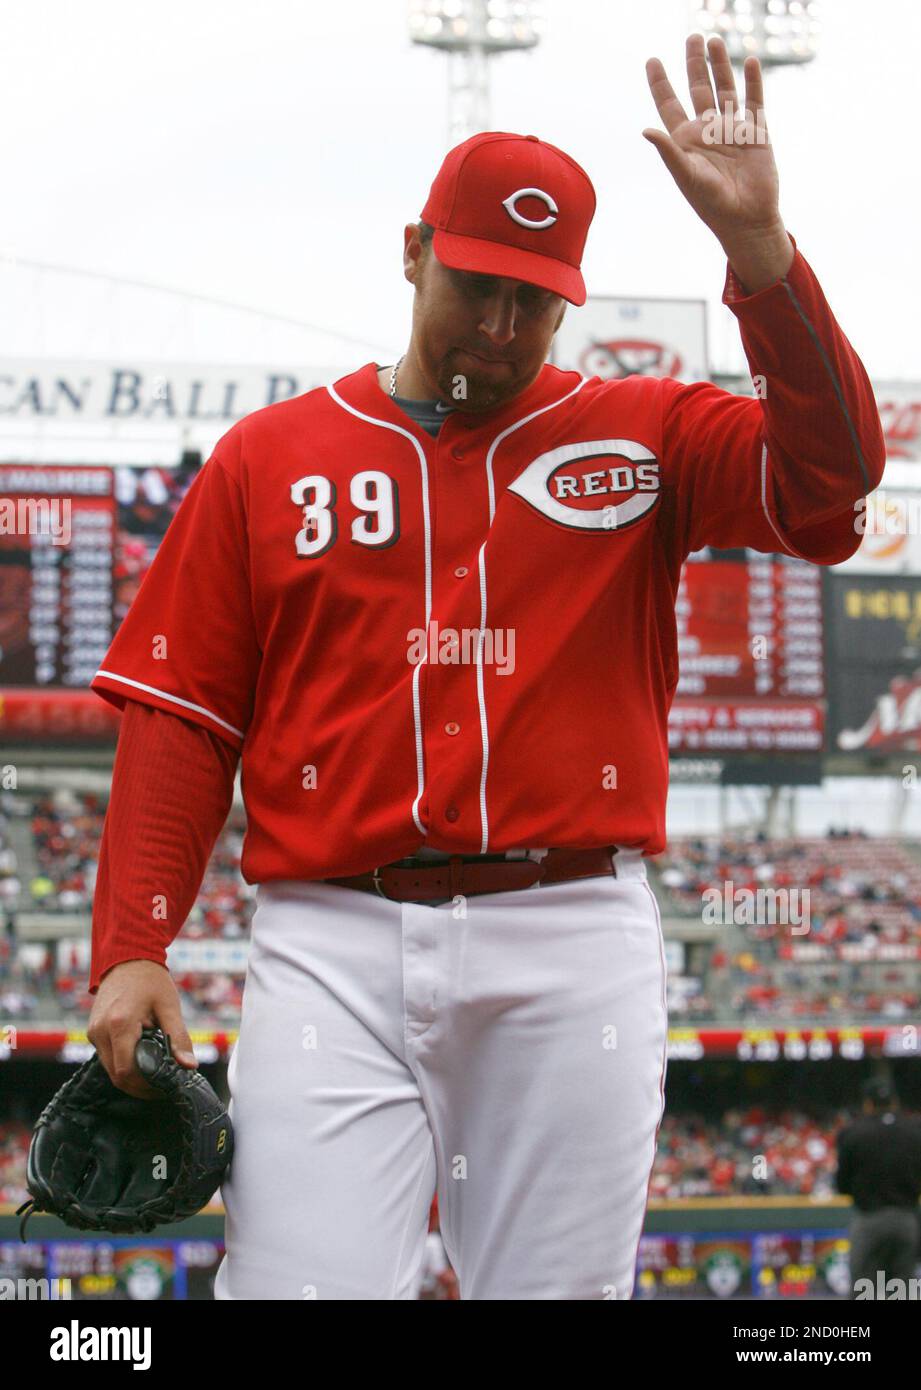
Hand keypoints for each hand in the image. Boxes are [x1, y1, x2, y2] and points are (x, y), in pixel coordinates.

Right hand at [87, 959, 196, 1098]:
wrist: (128, 958)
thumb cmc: (150, 980)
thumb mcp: (169, 1007)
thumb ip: (179, 1037)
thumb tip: (189, 1066)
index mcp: (119, 1025)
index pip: (127, 1071)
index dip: (145, 1086)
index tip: (164, 1088)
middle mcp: (100, 1031)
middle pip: (116, 1075)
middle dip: (139, 1085)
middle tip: (162, 1085)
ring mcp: (93, 1032)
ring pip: (110, 1068)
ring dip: (130, 1075)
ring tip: (155, 1073)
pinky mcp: (93, 1031)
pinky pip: (107, 1057)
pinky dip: (123, 1063)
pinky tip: (141, 1060)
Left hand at [643, 33, 793, 287]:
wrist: (747, 219)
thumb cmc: (713, 204)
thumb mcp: (687, 176)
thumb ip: (669, 152)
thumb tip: (646, 130)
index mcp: (686, 141)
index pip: (669, 105)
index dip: (660, 83)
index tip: (652, 60)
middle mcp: (708, 130)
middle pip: (698, 88)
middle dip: (694, 63)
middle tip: (692, 37)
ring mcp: (732, 128)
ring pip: (725, 88)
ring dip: (720, 65)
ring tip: (714, 41)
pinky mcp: (756, 132)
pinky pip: (755, 100)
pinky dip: (754, 81)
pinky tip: (751, 61)